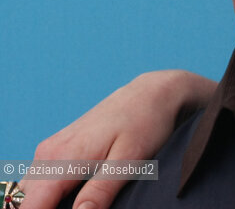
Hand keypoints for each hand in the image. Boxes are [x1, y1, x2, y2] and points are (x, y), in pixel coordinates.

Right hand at [20, 71, 215, 208]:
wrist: (150, 94)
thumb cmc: (144, 124)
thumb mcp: (129, 161)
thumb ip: (100, 191)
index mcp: (61, 159)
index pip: (31, 205)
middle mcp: (48, 154)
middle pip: (26, 201)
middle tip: (89, 204)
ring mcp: (50, 150)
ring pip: (31, 191)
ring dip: (48, 203)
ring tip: (88, 199)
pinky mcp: (57, 149)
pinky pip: (41, 180)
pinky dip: (51, 194)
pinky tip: (79, 195)